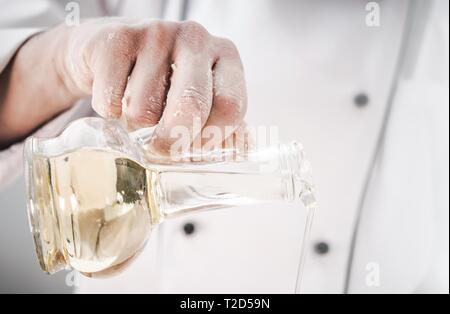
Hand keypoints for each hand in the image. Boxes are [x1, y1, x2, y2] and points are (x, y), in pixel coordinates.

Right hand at [0, 18, 246, 151]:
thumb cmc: (164, 84)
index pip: (230, 107)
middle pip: (191, 106)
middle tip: (160, 147)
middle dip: (172, 141)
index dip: (210, 138)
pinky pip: (111, 101)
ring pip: (144, 110)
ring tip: (137, 109)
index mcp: (225, 56)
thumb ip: (217, 125)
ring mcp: (155, 33)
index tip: (193, 148)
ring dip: (136, 125)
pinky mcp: (115, 38)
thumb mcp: (200, 99)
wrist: (111, 51)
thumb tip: (230, 154)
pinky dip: (108, 112)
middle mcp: (195, 39)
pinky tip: (115, 97)